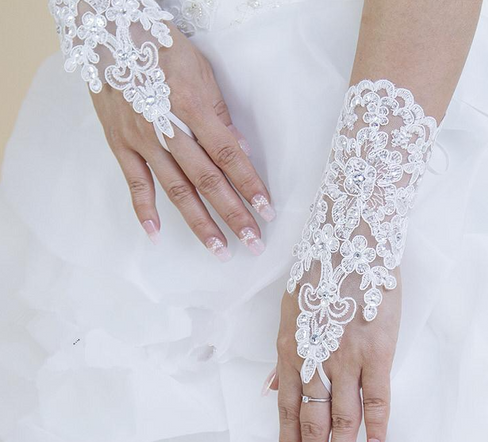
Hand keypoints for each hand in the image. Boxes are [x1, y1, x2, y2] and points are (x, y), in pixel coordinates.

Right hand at [90, 25, 273, 257]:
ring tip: (219, 250)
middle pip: (207, 180)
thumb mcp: (201, 72)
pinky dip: (144, 212)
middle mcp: (168, 129)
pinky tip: (156, 236)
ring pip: (176, 190)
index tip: (266, 211)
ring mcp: (142, 140)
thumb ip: (220, 116)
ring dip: (199, 223)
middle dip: (232, 214)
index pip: (229, 156)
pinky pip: (134, 184)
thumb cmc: (161, 49)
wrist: (109, 34)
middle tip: (252, 242)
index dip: (250, 185)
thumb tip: (240, 151)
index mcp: (193, 108)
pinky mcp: (120, 145)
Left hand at [272, 273, 400, 441]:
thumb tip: (270, 390)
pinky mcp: (376, 349)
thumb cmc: (319, 274)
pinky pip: (376, 396)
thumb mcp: (290, 311)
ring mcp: (346, 356)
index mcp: (290, 349)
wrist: (350, 240)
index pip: (288, 408)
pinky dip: (376, 427)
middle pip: (312, 421)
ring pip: (341, 417)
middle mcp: (314, 358)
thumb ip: (282, 355)